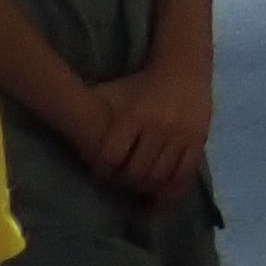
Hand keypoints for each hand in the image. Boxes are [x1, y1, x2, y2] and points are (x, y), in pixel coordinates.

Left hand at [88, 53, 210, 202]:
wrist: (183, 68)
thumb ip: (90, 114)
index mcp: (133, 116)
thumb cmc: (139, 83)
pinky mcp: (198, 141)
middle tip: (119, 182)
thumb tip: (67, 135)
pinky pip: (184, 175)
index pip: (111, 158)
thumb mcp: (111, 92)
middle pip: (136, 172)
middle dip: (124, 182)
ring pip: (160, 177)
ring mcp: (181, 136)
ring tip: (138, 188)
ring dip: (146, 188)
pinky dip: (171, 190)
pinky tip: (161, 197)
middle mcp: (158, 128)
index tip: (101, 173)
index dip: (103, 172)